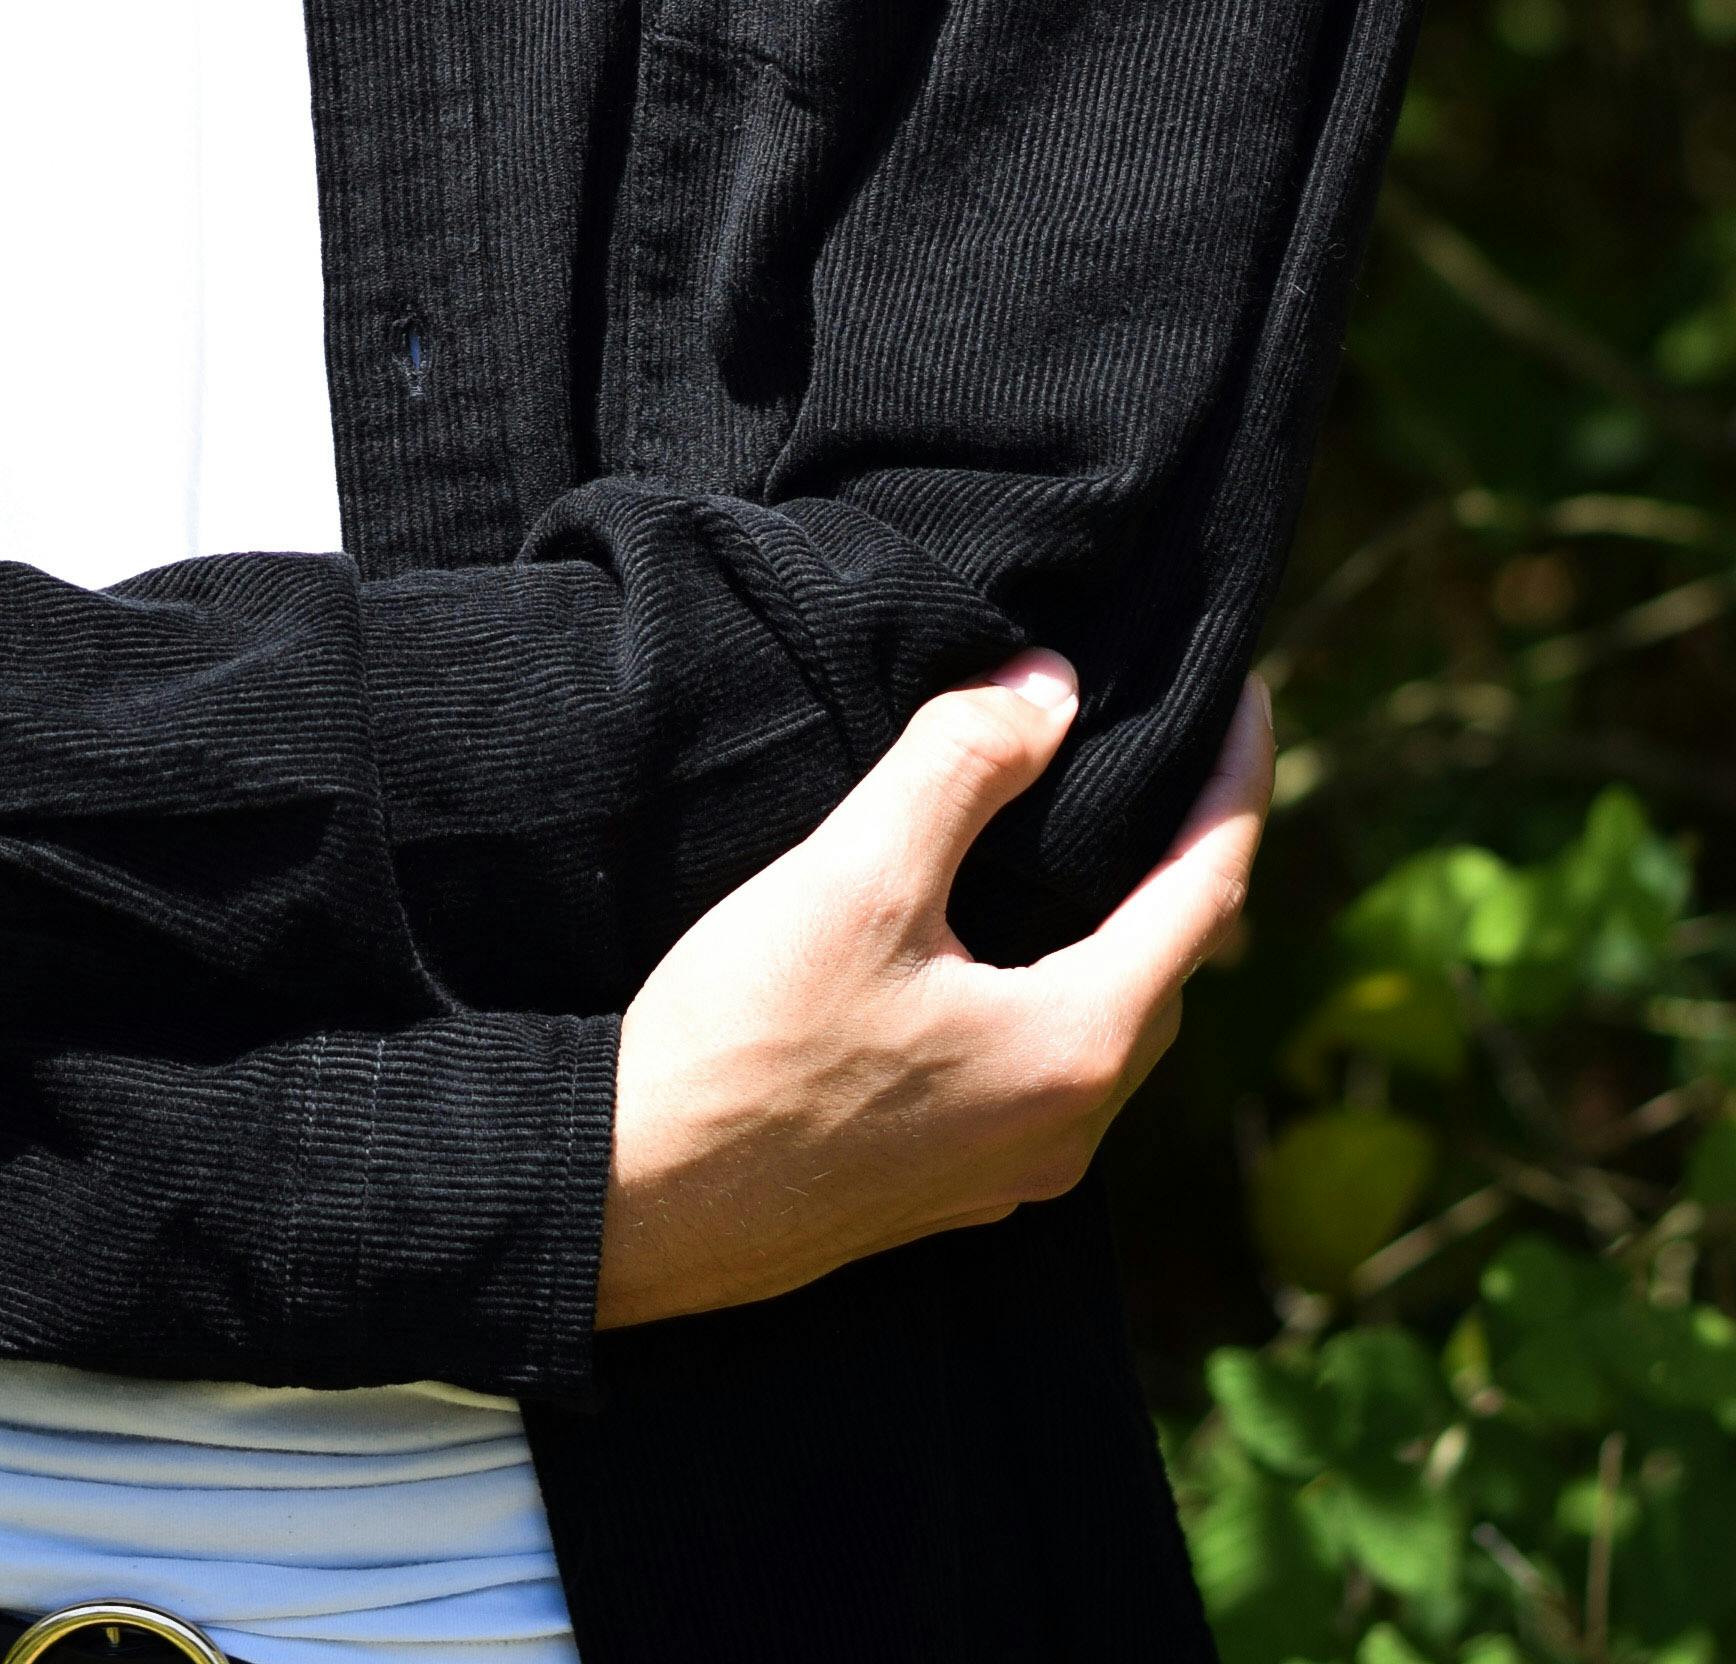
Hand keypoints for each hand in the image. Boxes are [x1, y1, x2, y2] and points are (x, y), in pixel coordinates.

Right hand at [594, 654, 1272, 1325]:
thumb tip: (1052, 687)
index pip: (1209, 891)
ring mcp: (1010, 1169)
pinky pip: (1048, 1063)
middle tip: (1175, 748)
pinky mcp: (948, 1184)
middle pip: (1173, 964)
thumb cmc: (749, 1040)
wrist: (638, 1201)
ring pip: (1111, 1020)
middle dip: (1189, 854)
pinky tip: (1002, 941)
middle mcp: (1069, 1125)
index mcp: (1077, 1047)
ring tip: (1099, 828)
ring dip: (1124, 924)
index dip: (1239, 781)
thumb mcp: (858, 876)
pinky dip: (1062, 980)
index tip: (1250, 692)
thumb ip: (964, 764)